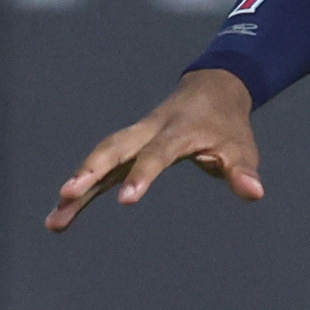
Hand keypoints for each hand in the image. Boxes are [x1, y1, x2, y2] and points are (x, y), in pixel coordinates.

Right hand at [47, 67, 262, 228]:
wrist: (210, 90)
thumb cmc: (227, 124)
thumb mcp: (241, 147)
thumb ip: (243, 171)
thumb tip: (254, 192)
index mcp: (177, 131)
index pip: (156, 154)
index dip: (142, 175)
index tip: (126, 200)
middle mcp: (148, 131)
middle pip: (114, 149)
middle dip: (90, 171)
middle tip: (67, 195)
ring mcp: (134, 139)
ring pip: (100, 158)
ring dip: (77, 185)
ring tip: (55, 219)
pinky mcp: (127, 149)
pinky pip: (100, 169)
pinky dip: (81, 189)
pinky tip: (60, 214)